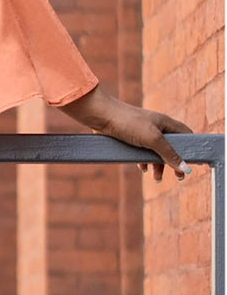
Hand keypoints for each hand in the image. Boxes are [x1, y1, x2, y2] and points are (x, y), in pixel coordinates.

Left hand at [60, 86, 192, 181]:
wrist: (101, 116)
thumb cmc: (129, 123)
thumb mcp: (152, 139)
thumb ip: (169, 154)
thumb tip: (185, 168)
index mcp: (166, 123)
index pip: (186, 135)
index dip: (191, 148)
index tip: (194, 163)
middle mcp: (156, 127)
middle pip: (171, 147)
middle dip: (174, 162)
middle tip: (178, 177)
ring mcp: (143, 132)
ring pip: (155, 151)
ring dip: (158, 165)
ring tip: (156, 178)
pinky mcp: (130, 138)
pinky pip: (141, 152)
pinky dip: (143, 161)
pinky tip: (142, 168)